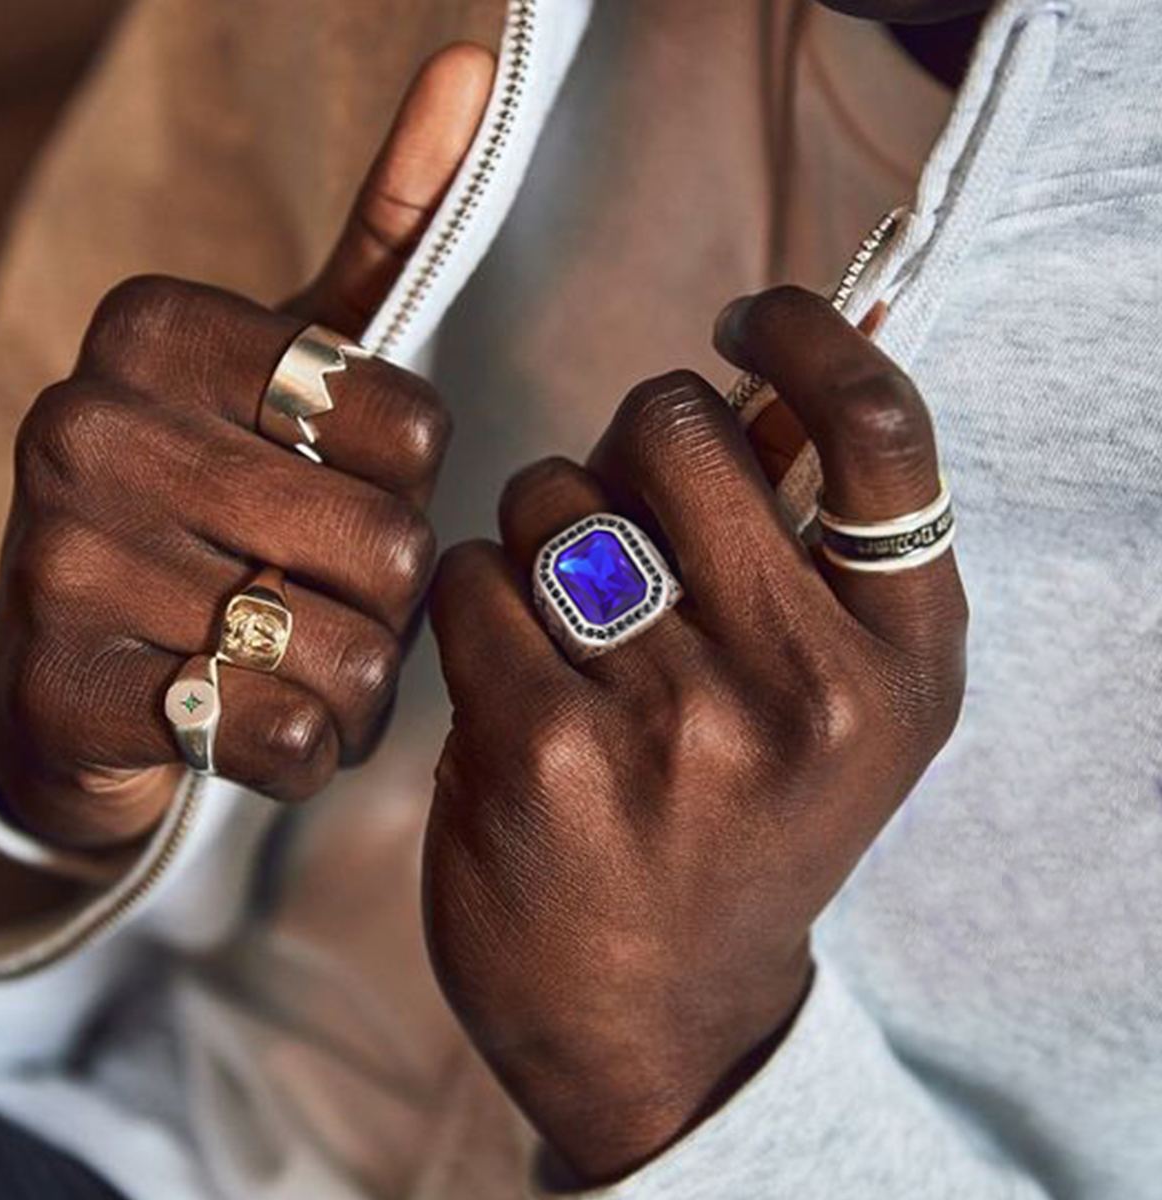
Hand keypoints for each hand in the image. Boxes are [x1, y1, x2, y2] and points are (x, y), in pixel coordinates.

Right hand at [0, 45, 494, 848]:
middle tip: (323, 593)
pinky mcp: (70, 695)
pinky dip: (305, 748)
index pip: (411, 428)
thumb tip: (471, 70)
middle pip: (389, 546)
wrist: (79, 664)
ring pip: (350, 653)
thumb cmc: (219, 500)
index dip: (406, 489)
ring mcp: (66, 562)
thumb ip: (387, 232)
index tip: (339, 489)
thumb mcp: (294, 364)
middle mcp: (90, 425)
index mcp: (159, 328)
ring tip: (300, 660)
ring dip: (356, 681)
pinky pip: (283, 738)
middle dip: (386, 596)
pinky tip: (262, 720)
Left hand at [424, 287, 967, 1183]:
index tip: (743, 316)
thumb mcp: (826, 700)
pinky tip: (502, 673)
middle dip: (626, 447)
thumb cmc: (738, 830)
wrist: (661, 1019)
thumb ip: (798, 536)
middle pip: (674, 427)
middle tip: (618, 519)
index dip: (806, 335)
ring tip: (564, 627)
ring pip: (553, 495)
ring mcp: (678, 723)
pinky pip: (473, 576)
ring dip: (539, 533)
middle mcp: (807, 686)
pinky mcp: (548, 754)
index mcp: (899, 659)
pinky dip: (471, 601)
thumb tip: (762, 367)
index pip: (881, 432)